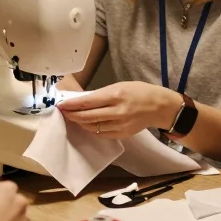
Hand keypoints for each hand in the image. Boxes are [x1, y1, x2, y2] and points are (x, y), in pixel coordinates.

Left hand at [57, 81, 178, 138]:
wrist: (159, 107)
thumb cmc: (140, 92)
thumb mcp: (120, 86)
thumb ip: (102, 94)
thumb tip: (83, 100)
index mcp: (116, 95)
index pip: (88, 102)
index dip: (72, 104)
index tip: (61, 104)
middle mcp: (117, 111)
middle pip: (88, 116)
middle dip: (72, 115)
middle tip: (63, 112)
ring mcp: (120, 125)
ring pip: (93, 127)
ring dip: (80, 123)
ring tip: (73, 118)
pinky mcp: (122, 134)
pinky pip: (102, 134)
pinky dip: (92, 129)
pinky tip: (87, 125)